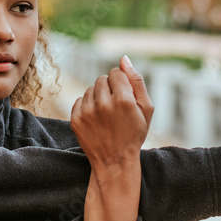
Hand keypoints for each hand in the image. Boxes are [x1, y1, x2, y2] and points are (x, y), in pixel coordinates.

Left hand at [70, 56, 152, 178]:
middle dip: (110, 89)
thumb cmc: (134, 134)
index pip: (116, 72)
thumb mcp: (146, 109)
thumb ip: (136, 81)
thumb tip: (123, 59)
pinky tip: (96, 120)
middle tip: (116, 107)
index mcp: (123, 100)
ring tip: (106, 114)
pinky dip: (88, 106)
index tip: (124, 97)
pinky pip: (80, 100)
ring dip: (98, 97)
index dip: (122, 83)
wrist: (115, 162)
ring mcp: (87, 112)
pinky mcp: (75, 119)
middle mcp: (103, 104)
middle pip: (102, 79)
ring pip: (90, 89)